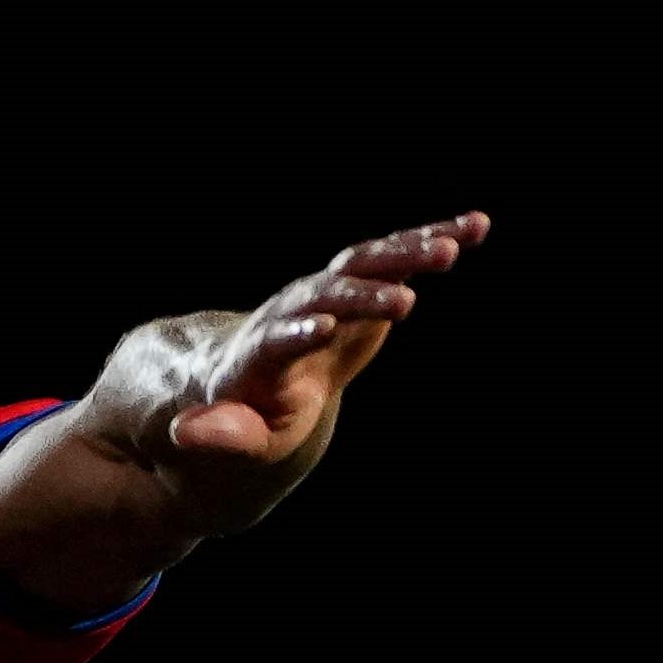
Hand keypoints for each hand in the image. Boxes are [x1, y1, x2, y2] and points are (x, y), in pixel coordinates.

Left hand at [134, 213, 488, 494]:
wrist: (251, 372)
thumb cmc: (246, 414)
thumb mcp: (234, 437)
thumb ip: (221, 435)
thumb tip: (185, 433)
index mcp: (260, 353)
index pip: (276, 340)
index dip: (297, 334)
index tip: (322, 330)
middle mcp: (293, 309)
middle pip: (326, 293)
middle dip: (362, 295)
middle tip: (404, 299)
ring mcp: (327, 290)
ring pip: (365, 264)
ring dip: (405, 254)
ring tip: (454, 245)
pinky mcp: (360, 283)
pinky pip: (397, 258)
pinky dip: (434, 240)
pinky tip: (478, 226)